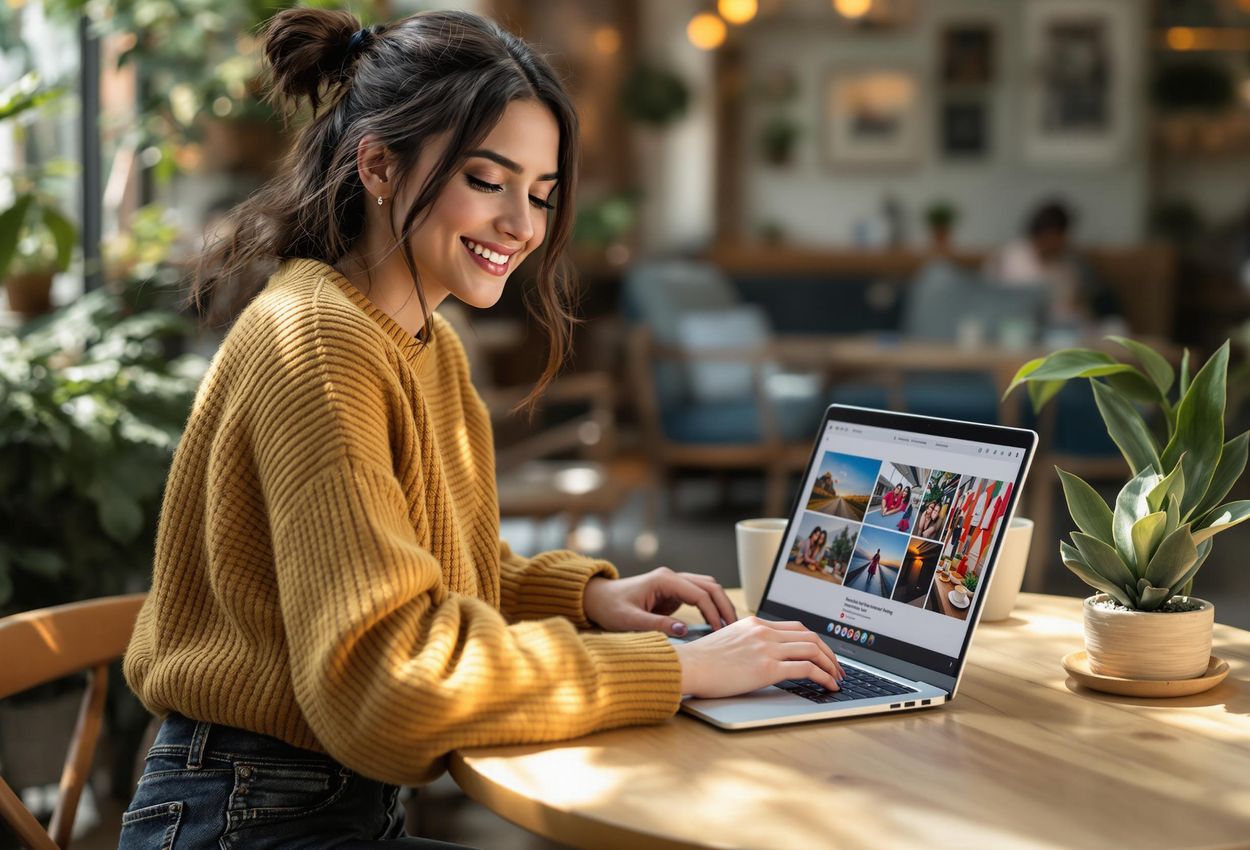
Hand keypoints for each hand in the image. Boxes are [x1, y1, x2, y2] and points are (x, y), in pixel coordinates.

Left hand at [582, 567, 736, 636]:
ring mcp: (673, 583)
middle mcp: (672, 577)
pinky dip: (710, 606)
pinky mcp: (673, 592)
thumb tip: (684, 630)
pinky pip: (699, 595)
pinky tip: (715, 622)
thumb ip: (657, 624)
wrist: (598, 599)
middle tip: (734, 628)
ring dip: (720, 604)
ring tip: (729, 625)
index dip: (712, 612)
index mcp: (664, 580)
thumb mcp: (630, 620)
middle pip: (709, 586)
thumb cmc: (611, 607)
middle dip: (724, 606)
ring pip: (707, 588)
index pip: (698, 593)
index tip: (719, 631)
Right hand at [674, 617, 845, 698]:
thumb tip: (760, 656)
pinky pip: (806, 668)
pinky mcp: (767, 667)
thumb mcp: (728, 641)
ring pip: (813, 650)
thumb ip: (748, 643)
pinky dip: (823, 677)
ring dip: (831, 666)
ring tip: (837, 679)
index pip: (796, 627)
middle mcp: (764, 631)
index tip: (823, 655)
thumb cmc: (702, 661)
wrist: (688, 666)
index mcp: (755, 623)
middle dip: (829, 653)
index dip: (815, 641)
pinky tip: (828, 686)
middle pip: (810, 636)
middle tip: (837, 668)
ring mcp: (767, 648)